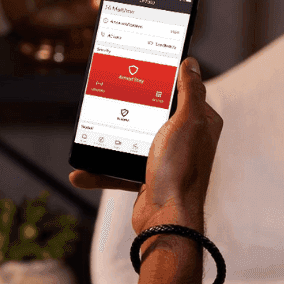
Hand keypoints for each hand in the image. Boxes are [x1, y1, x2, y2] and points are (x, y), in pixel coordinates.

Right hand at [69, 57, 222, 236]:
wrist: (165, 219)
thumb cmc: (180, 170)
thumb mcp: (186, 121)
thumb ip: (190, 90)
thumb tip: (190, 64)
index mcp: (201, 124)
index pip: (183, 93)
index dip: (164, 81)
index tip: (142, 70)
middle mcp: (186, 141)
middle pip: (154, 115)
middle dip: (131, 109)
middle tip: (111, 95)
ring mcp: (166, 160)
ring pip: (134, 141)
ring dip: (111, 140)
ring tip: (91, 132)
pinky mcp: (147, 178)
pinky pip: (121, 169)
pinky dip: (102, 170)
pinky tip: (81, 171)